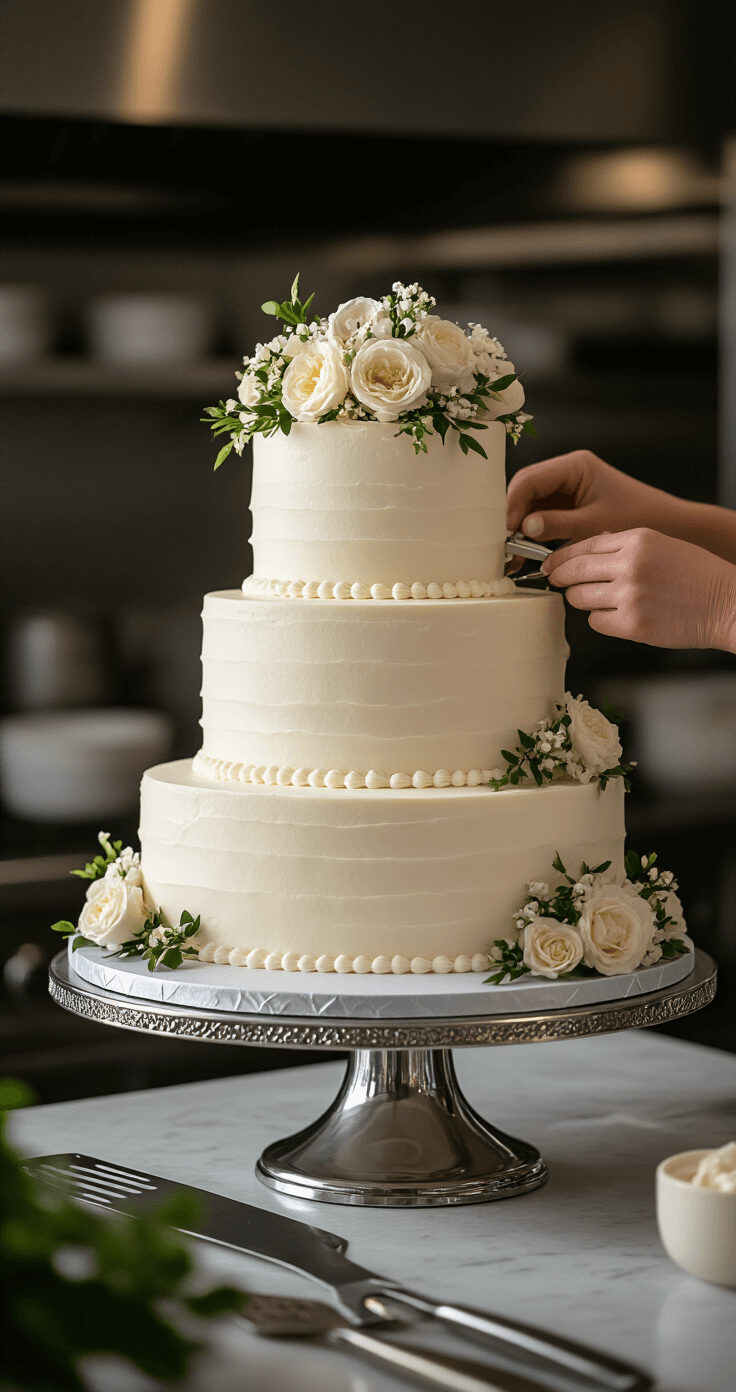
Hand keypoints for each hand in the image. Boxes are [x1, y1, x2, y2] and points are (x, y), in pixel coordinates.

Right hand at [506, 450, 674, 543]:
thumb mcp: (594, 524)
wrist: (667, 524)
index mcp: (575, 466)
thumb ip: (557, 524)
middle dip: (512, 516)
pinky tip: (526, 552)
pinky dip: (532, 533)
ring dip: (519, 527)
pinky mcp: (568, 505)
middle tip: (504, 545)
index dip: (512, 505)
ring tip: (513, 555)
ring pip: (530, 504)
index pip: (530, 480)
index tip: (506, 531)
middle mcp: (567, 472)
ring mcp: (566, 488)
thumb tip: (523, 527)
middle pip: (525, 490)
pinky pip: (541, 515)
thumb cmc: (638, 517)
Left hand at [542, 528, 735, 651]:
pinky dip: (602, 620)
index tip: (550, 564)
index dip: (561, 557)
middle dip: (561, 578)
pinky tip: (620, 616)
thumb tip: (588, 550)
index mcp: (637, 539)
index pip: (584, 545)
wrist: (727, 603)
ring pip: (580, 598)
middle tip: (557, 582)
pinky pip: (596, 622)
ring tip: (601, 601)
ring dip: (583, 601)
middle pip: (574, 571)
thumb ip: (624, 545)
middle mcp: (631, 564)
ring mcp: (630, 595)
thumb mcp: (662, 544)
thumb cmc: (697, 576)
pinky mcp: (633, 624)